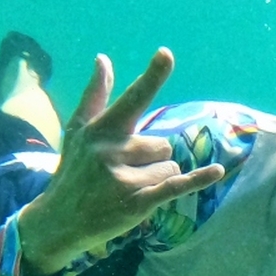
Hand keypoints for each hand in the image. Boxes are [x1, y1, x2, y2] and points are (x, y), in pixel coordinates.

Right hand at [12, 49, 223, 275]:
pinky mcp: (137, 203)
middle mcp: (112, 151)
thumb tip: (103, 58)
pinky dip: (197, 179)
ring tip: (127, 190)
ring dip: (157, 178)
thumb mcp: (78, 131)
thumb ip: (95, 95)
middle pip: (162, 144)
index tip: (166, 53)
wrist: (59, 221)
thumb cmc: (74, 171)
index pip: (133, 99)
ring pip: (170, 166)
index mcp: (101, 131)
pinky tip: (216, 171)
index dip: (152, 77)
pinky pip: (175, 185)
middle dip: (151, 159)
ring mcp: (124, 178)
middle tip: (121, 174)